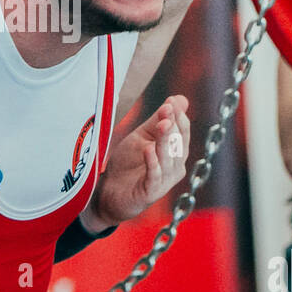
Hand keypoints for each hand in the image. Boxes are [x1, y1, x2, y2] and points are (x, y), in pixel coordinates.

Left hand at [89, 96, 190, 229]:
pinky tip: (149, 150)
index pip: (183, 131)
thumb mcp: (142, 136)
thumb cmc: (128, 163)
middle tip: (167, 109)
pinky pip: (154, 177)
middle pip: (178, 144)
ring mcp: (164, 181)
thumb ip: (158, 119)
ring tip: (162, 124)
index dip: (178, 116)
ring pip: (168, 159)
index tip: (172, 101)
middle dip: (173, 126)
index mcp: (176, 152)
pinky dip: (153, 163)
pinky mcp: (150, 193)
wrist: (109, 192)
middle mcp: (175, 167)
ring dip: (165, 141)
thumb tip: (179, 98)